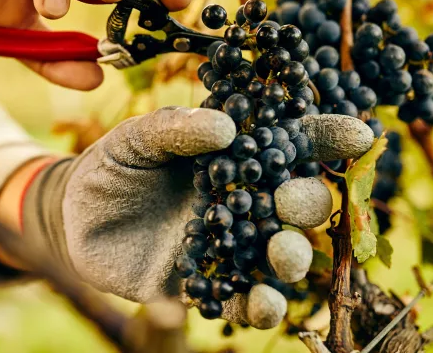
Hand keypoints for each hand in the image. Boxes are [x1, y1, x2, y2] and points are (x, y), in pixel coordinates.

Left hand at [16, 109, 373, 326]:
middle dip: (306, 202)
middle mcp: (244, 201)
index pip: (288, 144)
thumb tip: (225, 127)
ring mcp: (230, 246)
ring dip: (292, 257)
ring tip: (285, 256)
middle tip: (292, 201)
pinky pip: (244, 300)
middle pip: (295, 202)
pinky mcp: (208, 286)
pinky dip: (259, 305)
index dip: (326, 139)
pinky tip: (263, 303)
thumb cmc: (111, 169)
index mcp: (234, 157)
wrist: (72, 221)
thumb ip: (172, 131)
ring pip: (280, 255)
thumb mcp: (133, 141)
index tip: (359, 135)